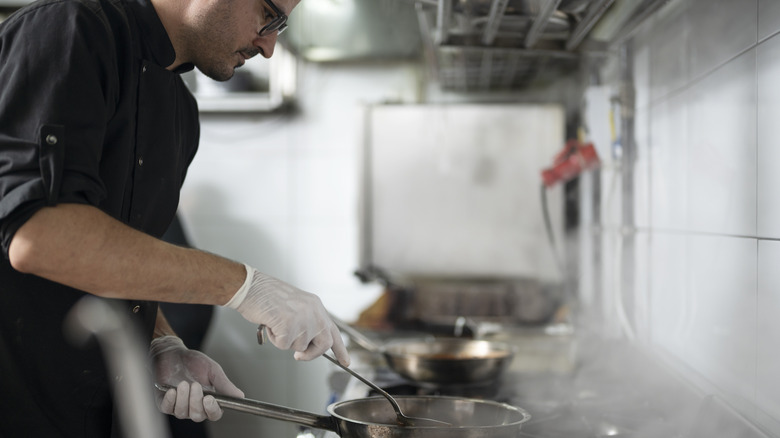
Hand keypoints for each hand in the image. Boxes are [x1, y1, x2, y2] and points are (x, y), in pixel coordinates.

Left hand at [150, 336, 243, 421]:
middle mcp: (195, 406)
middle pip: (198, 416)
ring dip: (183, 398)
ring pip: (182, 413)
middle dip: (196, 401)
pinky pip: (167, 408)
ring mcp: (179, 406)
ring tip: (183, 383)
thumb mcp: (212, 370)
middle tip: (195, 385)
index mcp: (210, 400)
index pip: (214, 414)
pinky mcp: (165, 403)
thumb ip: (224, 384)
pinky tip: (172, 390)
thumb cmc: (194, 362)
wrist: (173, 353)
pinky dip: (170, 400)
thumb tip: (240, 396)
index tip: (209, 399)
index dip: (212, 409)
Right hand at [224, 265, 349, 365]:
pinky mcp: (289, 325)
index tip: (346, 362)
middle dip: (312, 354)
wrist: (251, 286)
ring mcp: (302, 318)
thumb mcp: (295, 305)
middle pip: (324, 344)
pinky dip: (274, 340)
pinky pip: (283, 346)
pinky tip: (270, 324)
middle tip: (298, 356)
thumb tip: (308, 345)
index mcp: (316, 306)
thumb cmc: (267, 295)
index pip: (333, 331)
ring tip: (276, 323)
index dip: (340, 349)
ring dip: (285, 341)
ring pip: (299, 346)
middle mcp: (313, 312)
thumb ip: (306, 321)